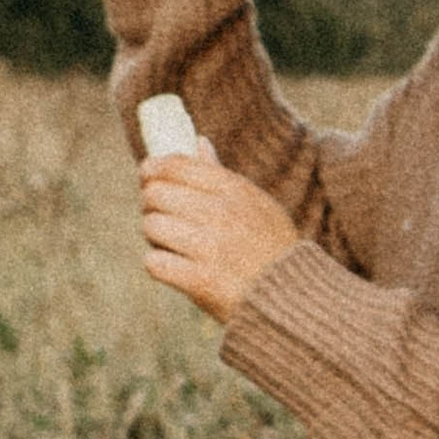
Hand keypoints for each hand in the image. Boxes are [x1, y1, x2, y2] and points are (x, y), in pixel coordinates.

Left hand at [137, 146, 302, 325]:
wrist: (291, 297)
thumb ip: (223, 176)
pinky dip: (158, 266)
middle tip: (161, 216)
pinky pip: (154, 263)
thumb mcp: (258, 204)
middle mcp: (221, 213)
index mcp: (234, 189)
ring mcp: (210, 247)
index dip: (153, 168)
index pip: (177, 165)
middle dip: (151, 205)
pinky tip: (173, 268)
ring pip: (152, 226)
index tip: (147, 175)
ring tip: (170, 245)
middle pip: (156, 194)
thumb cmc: (271, 248)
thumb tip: (198, 141)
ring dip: (154, 237)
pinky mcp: (200, 280)